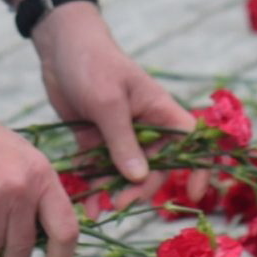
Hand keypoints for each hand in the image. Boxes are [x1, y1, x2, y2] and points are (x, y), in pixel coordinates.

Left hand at [21, 0, 190, 187]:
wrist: (59, 46)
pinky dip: (94, 183)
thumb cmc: (93, 64)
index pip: (190, 142)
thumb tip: (139, 178)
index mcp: (160, 111)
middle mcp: (145, 126)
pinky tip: (85, 200)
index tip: (192, 195)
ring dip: (113, 191)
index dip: (197, 169)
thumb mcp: (109, 102)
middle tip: (118, 203)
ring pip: (124, 172)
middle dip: (139, 189)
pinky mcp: (96, 138)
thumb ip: (122, 141)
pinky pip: (99, 168)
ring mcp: (120, 134)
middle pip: (154, 167)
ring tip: (96, 210)